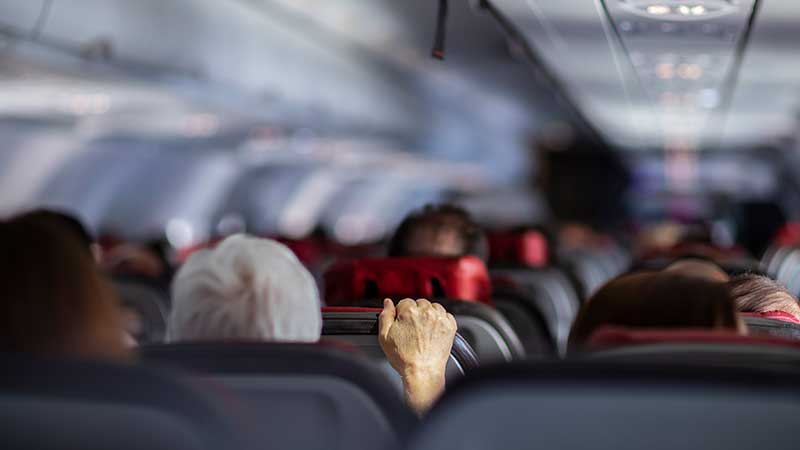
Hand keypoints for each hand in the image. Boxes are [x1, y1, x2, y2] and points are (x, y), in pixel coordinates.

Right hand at [379, 298, 456, 413]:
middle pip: (420, 304)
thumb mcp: (384, 337)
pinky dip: (441, 320)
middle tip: (413, 329)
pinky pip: (446, 315)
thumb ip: (385, 316)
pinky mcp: (450, 326)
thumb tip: (388, 303)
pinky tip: (434, 331)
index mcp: (409, 312)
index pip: (405, 302)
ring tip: (424, 330)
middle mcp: (426, 312)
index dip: (402, 314)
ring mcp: (439, 319)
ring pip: (434, 307)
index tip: (403, 323)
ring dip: (429, 314)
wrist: (422, 372)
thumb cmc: (404, 358)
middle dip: (416, 313)